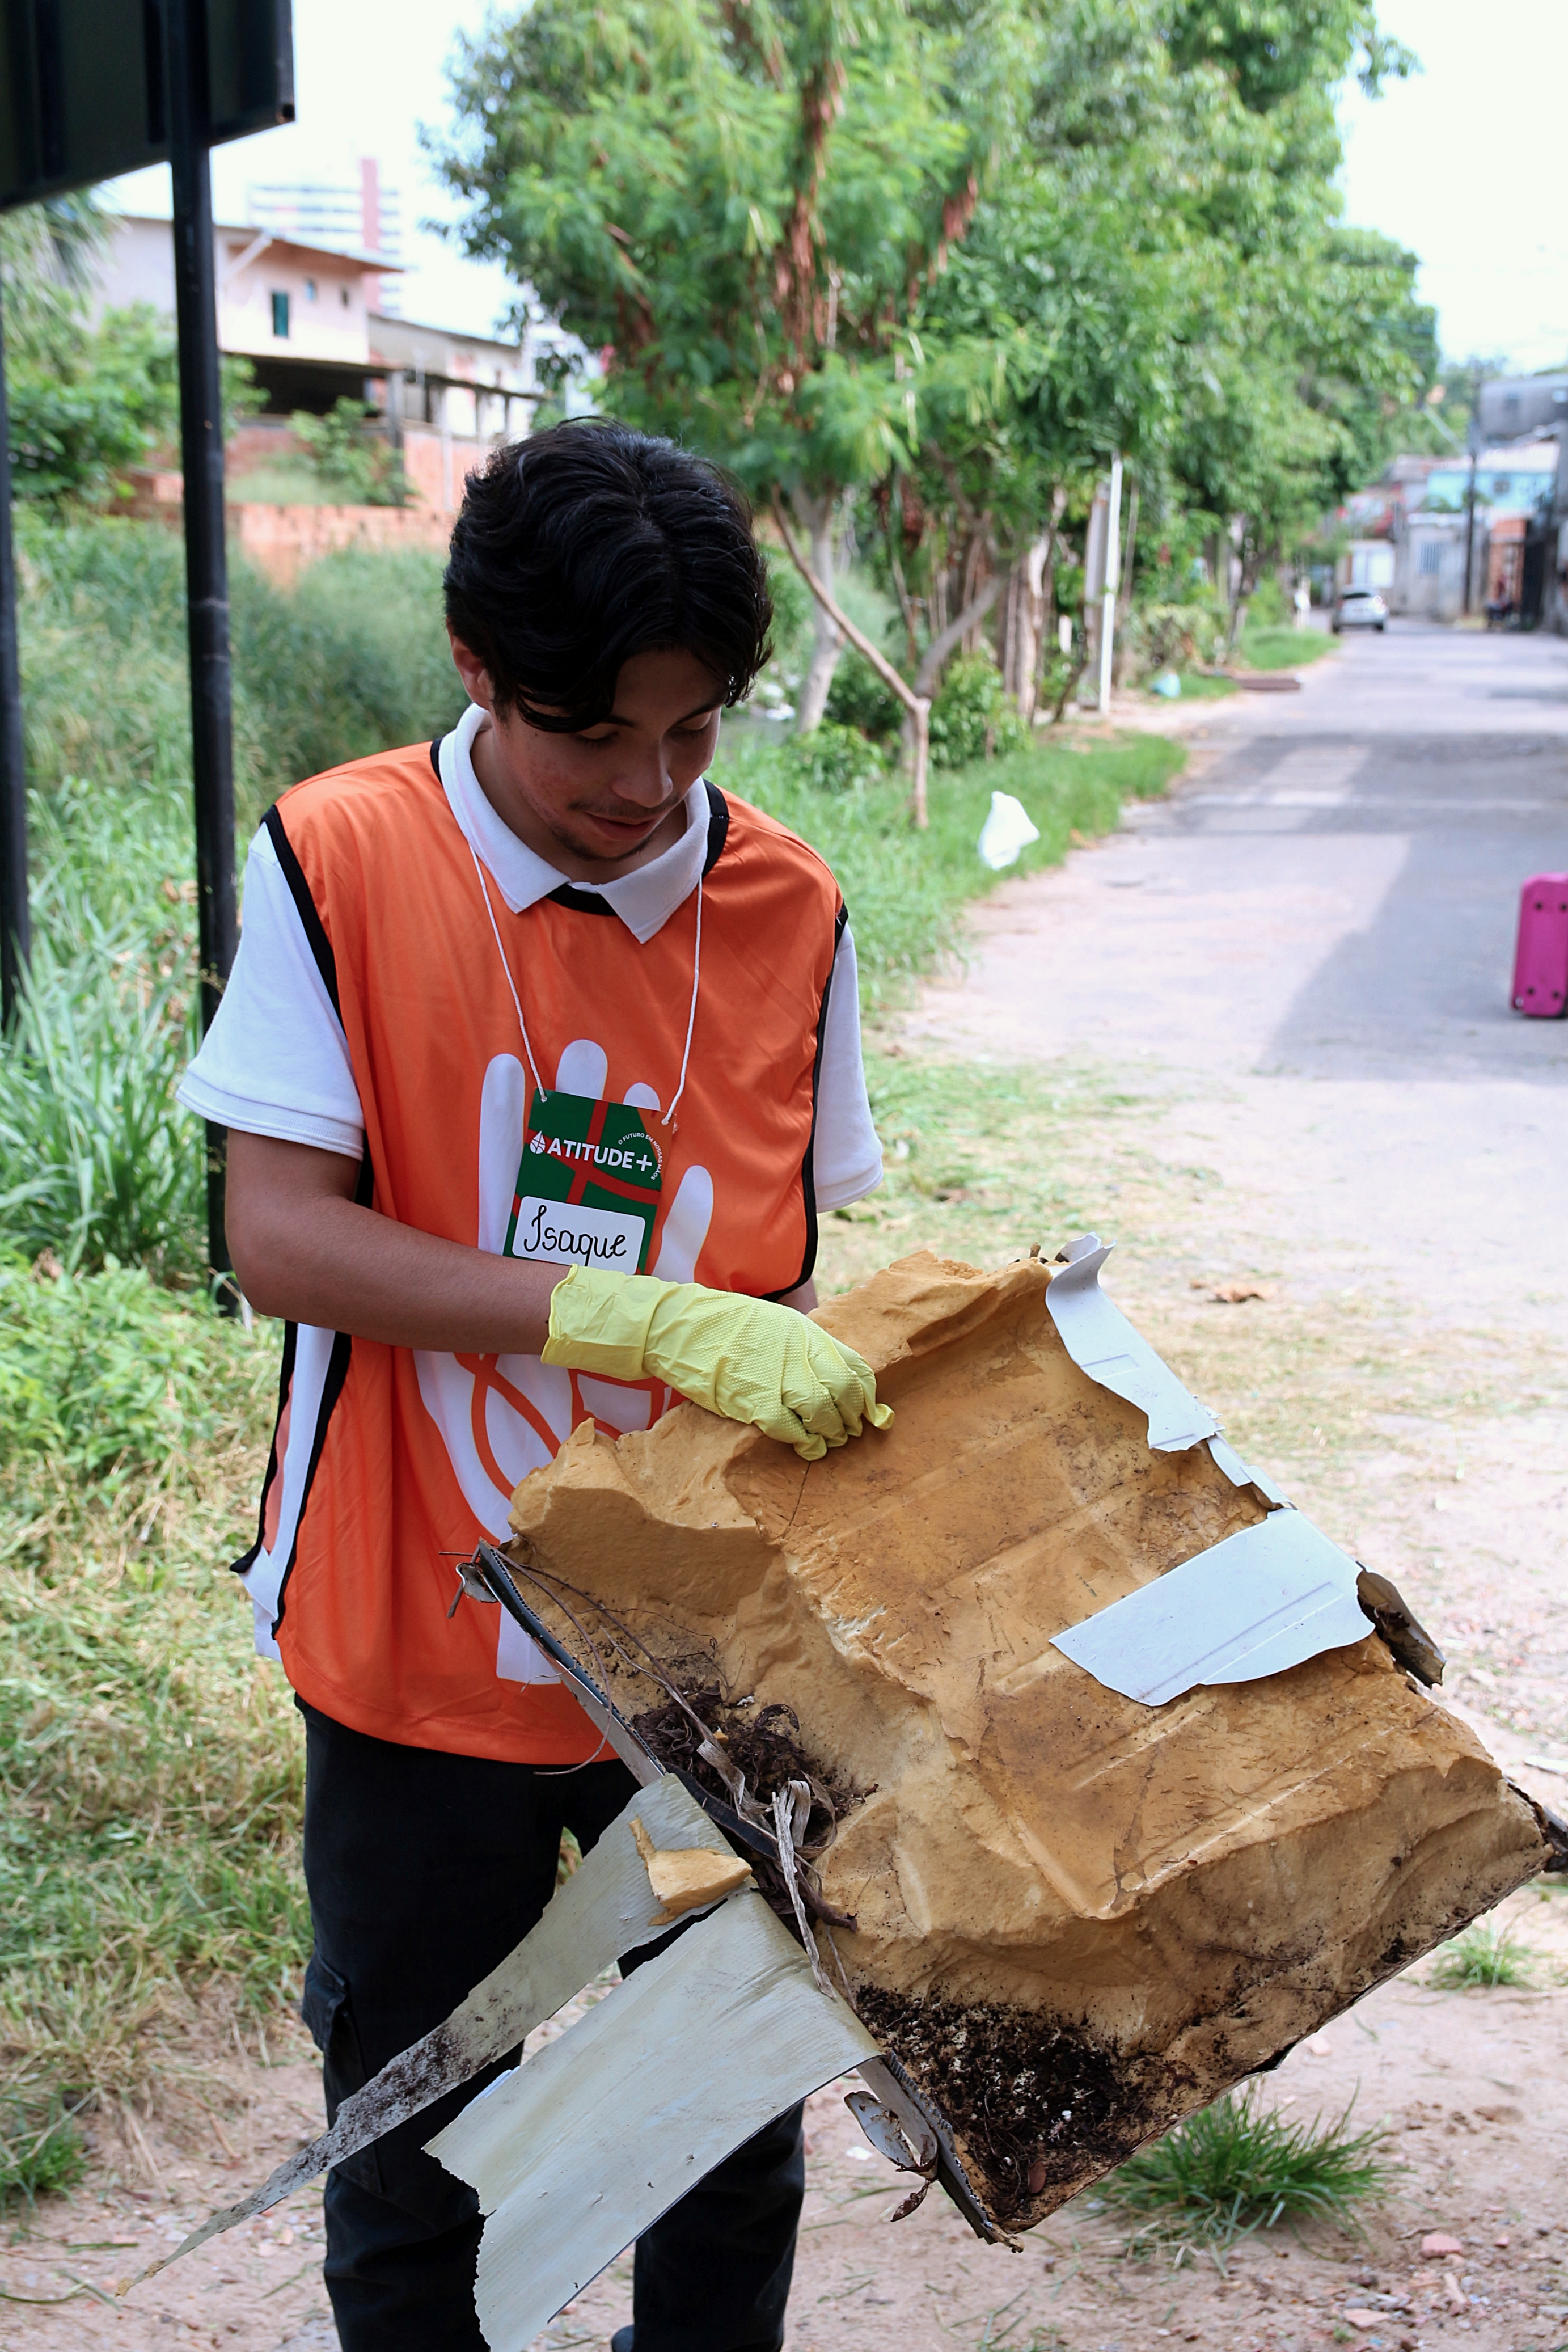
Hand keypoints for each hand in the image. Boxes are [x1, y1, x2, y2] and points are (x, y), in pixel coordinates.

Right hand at [541, 1268, 892, 1459]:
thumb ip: (807, 1349)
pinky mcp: (754, 1401)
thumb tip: (833, 1379)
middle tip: (849, 1432)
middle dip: (853, 1418)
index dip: (868, 1396)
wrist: (683, 1328)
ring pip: (824, 1411)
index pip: (856, 1367)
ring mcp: (778, 1377)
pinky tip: (805, 1446)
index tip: (870, 1413)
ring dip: (831, 1433)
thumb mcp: (778, 1325)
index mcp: (807, 1333)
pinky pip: (791, 1428)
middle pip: (845, 1392)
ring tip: (828, 1442)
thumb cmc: (728, 1327)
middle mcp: (799, 1353)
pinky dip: (804, 1441)